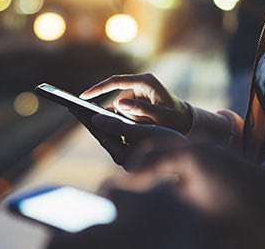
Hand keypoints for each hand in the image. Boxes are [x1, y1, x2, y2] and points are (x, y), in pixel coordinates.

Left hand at [70, 111, 187, 169]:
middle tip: (74, 105)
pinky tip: (108, 114)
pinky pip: (119, 135)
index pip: (100, 134)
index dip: (87, 119)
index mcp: (122, 157)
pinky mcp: (134, 153)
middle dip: (90, 120)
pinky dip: (112, 124)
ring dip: (100, 121)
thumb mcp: (142, 131)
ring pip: (110, 135)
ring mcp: (128, 157)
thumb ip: (118, 126)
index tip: (74, 106)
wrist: (190, 156)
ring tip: (88, 107)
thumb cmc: (168, 142)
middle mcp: (123, 159)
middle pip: (102, 135)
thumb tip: (96, 119)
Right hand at [79, 74, 191, 133]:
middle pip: (118, 99)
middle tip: (145, 123)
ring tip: (149, 123)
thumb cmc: (175, 119)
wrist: (185, 122)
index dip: (98, 89)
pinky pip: (125, 111)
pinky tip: (142, 123)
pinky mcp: (136, 99)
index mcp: (145, 81)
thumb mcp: (160, 116)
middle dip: (127, 114)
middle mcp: (140, 83)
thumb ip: (141, 109)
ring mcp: (138, 91)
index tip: (83, 97)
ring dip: (130, 119)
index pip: (115, 82)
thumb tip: (120, 103)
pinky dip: (130, 119)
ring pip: (120, 108)